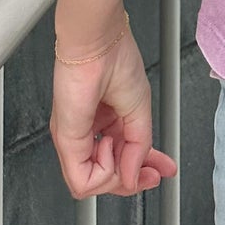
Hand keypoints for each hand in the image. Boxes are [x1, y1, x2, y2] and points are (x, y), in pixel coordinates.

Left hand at [50, 20, 178, 198]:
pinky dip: (104, 171)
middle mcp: (86, 131)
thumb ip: (139, 146)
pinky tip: (109, 145)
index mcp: (103, 120)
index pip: (119, 158)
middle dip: (132, 180)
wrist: (97, 41)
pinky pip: (83, 182)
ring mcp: (73, 138)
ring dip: (117, 173)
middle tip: (151, 176)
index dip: (140, 172)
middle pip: (106, 176)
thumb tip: (133, 177)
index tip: (158, 173)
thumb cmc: (114, 57)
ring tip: (122, 146)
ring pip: (93, 183)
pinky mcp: (66, 141)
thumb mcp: (138, 108)